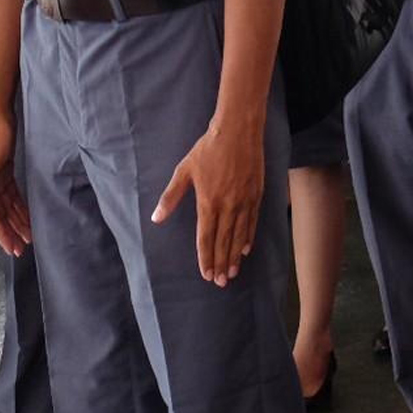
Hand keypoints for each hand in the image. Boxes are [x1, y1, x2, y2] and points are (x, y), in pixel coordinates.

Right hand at [0, 109, 31, 256]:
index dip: (2, 234)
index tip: (13, 249)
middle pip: (1, 215)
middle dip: (11, 232)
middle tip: (24, 248)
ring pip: (8, 206)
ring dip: (17, 221)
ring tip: (29, 235)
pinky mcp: (5, 171)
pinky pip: (12, 194)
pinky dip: (20, 205)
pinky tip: (27, 213)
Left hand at [152, 120, 265, 285]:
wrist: (238, 131)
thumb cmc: (208, 149)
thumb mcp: (184, 170)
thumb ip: (171, 196)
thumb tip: (156, 218)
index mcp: (208, 202)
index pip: (206, 237)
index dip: (205, 258)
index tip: (206, 274)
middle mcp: (228, 206)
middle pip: (223, 241)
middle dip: (220, 262)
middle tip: (220, 282)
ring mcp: (244, 201)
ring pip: (239, 235)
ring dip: (235, 255)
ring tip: (233, 272)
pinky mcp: (256, 194)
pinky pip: (252, 221)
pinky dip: (249, 237)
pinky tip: (246, 249)